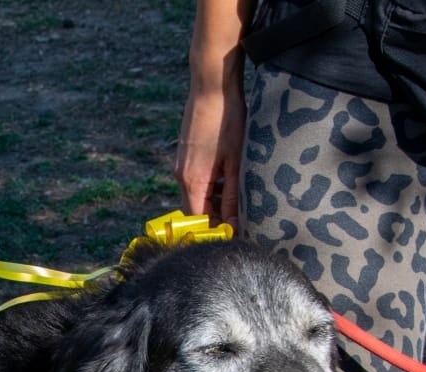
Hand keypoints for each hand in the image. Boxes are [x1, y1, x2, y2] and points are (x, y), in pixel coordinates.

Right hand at [176, 88, 244, 230]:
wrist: (212, 85)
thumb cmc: (227, 119)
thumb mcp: (237, 162)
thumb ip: (234, 197)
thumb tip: (234, 226)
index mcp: (193, 181)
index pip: (199, 221)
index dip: (216, 231)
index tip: (236, 234)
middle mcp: (182, 175)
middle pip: (198, 209)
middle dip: (218, 216)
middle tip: (243, 217)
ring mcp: (182, 163)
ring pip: (199, 193)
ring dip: (217, 200)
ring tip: (241, 193)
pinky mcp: (186, 153)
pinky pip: (198, 179)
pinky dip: (213, 184)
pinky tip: (231, 173)